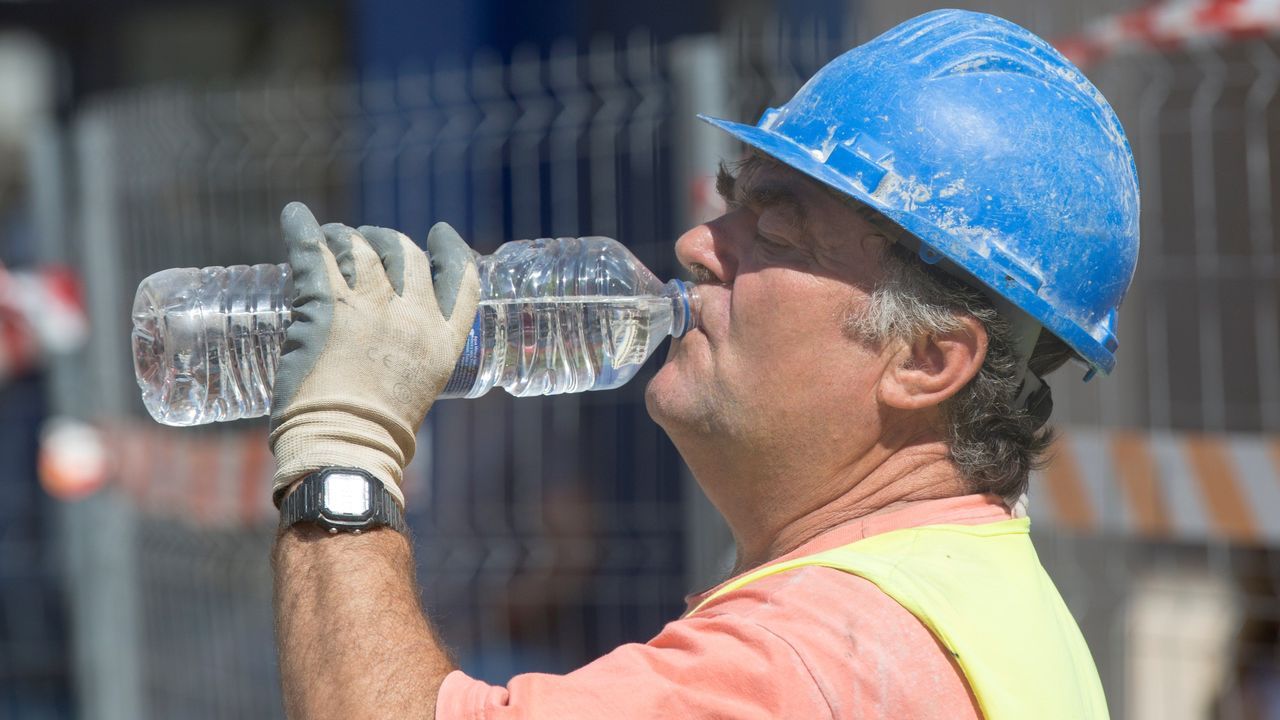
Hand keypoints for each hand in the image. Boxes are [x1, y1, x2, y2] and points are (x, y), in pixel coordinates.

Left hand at [269, 203, 478, 505]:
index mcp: (442, 342)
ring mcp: (369, 307)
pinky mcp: (325, 306)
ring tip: (329, 236)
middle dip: (388, 241)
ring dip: (345, 236)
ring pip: (360, 248)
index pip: (461, 280)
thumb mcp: (417, 389)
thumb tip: (388, 350)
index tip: (439, 234)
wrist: (346, 447)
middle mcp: (412, 317)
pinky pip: (312, 253)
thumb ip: (411, 359)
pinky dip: (301, 229)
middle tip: (367, 241)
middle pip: (407, 255)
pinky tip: (294, 217)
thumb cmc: (378, 436)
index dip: (451, 251)